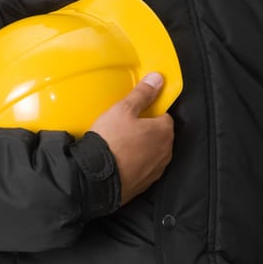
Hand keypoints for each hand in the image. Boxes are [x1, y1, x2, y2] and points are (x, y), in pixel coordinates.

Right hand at [90, 72, 173, 204]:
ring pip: (151, 153)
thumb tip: (158, 79)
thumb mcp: (123, 110)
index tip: (134, 113)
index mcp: (164, 131)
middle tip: (124, 128)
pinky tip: (119, 161)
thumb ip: (142, 94)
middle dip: (146, 131)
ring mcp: (156, 170)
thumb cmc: (111, 141)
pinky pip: (142, 169)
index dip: (148, 113)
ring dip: (141, 149)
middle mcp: (166, 152)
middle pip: (159, 135)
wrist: (96, 177)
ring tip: (120, 145)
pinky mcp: (145, 184)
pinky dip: (134, 164)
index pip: (163, 116)